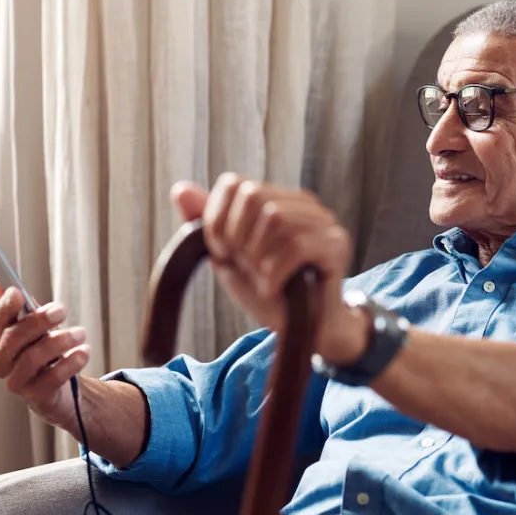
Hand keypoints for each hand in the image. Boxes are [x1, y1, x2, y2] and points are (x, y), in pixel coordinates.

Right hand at [0, 279, 90, 426]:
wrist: (56, 391)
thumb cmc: (42, 352)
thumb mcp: (33, 327)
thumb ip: (21, 307)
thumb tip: (1, 282)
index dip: (6, 306)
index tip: (19, 293)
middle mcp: (1, 362)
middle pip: (14, 339)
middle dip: (38, 321)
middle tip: (61, 310)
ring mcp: (16, 382)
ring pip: (33, 358)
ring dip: (60, 341)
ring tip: (81, 333)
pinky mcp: (37, 396)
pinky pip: (52, 378)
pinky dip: (71, 362)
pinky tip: (84, 352)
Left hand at [171, 173, 368, 363]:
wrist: (306, 330)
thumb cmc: (270, 292)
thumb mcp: (229, 257)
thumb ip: (207, 223)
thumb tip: (179, 189)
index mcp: (277, 199)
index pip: (235, 184)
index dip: (218, 220)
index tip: (224, 253)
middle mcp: (303, 203)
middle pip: (254, 195)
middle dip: (237, 237)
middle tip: (246, 267)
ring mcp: (324, 221)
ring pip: (275, 218)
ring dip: (258, 258)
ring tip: (265, 279)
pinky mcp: (336, 245)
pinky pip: (296, 245)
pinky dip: (275, 273)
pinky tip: (275, 289)